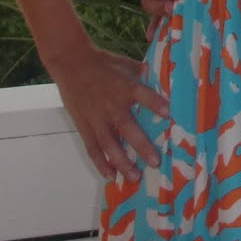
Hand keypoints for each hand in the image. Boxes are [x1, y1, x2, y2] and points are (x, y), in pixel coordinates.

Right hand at [47, 41, 168, 181]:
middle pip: (127, 128)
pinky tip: (110, 176)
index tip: (169, 114)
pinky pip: (92, 148)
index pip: (144, 96)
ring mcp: (96, 118)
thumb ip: (144, 76)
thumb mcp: (127, 65)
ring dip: (121, 162)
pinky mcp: (83, 125)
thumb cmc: (104, 63)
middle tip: (155, 162)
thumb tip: (165, 79)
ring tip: (134, 177)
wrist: (71, 63)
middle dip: (141, 146)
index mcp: (125, 87)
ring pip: (109, 145)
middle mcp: (111, 105)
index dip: (155, 104)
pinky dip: (100, 163)